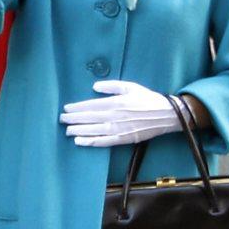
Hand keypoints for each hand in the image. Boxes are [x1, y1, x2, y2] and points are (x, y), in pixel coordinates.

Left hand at [59, 80, 189, 146]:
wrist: (167, 115)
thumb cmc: (147, 99)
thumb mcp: (130, 86)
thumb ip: (111, 86)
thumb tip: (94, 87)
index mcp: (116, 103)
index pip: (90, 106)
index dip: (76, 108)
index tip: (66, 108)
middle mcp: (115, 116)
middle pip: (89, 118)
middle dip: (73, 119)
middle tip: (61, 119)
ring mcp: (119, 129)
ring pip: (94, 131)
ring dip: (78, 131)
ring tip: (66, 130)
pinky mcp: (124, 139)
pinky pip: (104, 142)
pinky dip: (91, 142)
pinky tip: (80, 141)